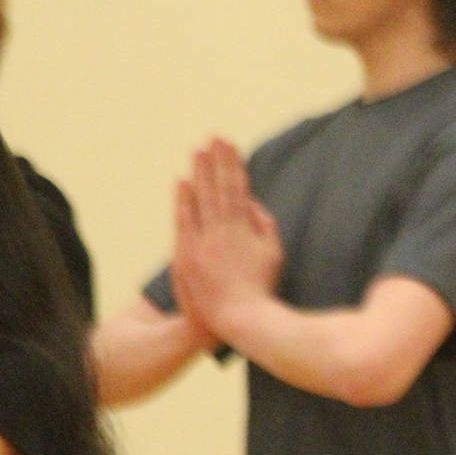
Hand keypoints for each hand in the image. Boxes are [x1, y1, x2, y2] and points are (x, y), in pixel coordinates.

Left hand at [173, 138, 284, 335]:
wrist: (236, 317)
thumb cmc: (259, 287)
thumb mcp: (274, 253)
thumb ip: (264, 224)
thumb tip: (250, 202)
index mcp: (244, 227)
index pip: (238, 186)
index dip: (233, 163)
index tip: (229, 143)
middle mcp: (222, 229)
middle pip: (218, 187)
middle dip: (216, 160)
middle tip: (213, 137)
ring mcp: (201, 240)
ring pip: (200, 198)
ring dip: (199, 172)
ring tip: (198, 150)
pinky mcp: (186, 253)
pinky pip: (183, 220)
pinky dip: (182, 199)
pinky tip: (181, 181)